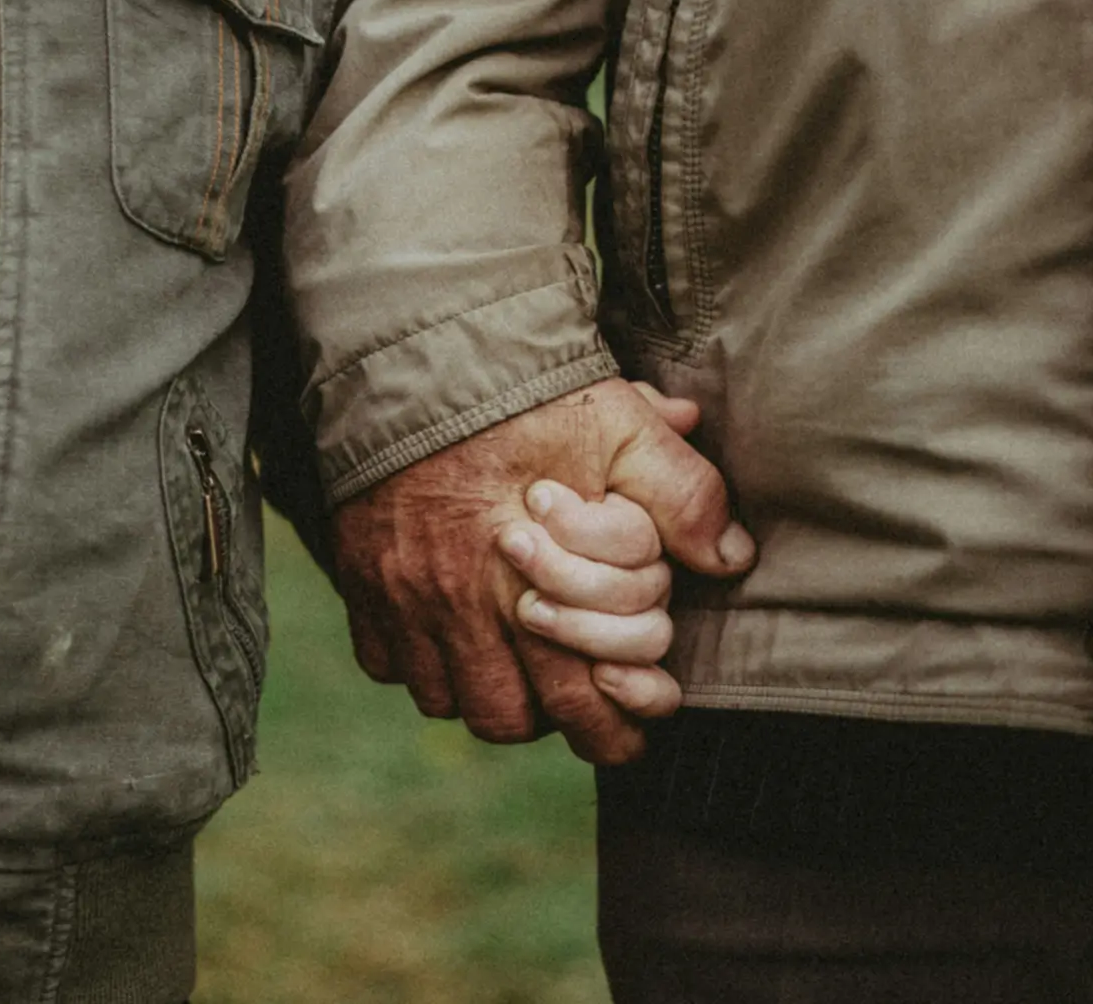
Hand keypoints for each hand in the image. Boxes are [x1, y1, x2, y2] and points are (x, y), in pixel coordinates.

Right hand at [333, 377, 754, 763]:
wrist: (413, 356)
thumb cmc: (523, 394)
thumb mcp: (621, 428)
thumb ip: (682, 494)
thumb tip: (731, 557)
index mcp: (538, 584)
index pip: (578, 705)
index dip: (610, 735)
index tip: (626, 732)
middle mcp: (465, 608)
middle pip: (506, 720)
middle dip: (546, 718)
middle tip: (567, 695)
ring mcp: (404, 599)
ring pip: (444, 700)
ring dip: (481, 690)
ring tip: (507, 658)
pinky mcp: (361, 579)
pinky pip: (385, 662)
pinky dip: (417, 661)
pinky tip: (444, 626)